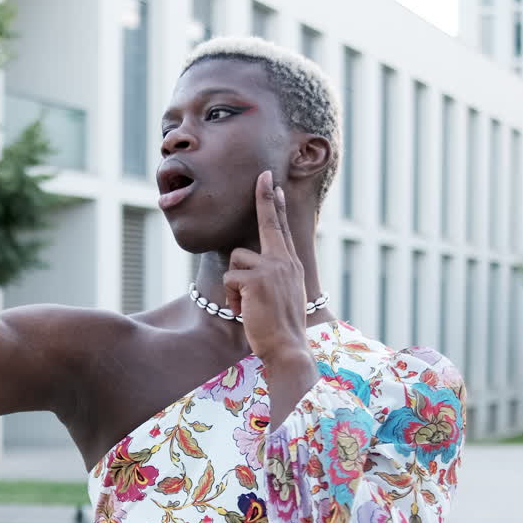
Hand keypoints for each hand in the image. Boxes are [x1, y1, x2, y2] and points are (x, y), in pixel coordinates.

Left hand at [223, 171, 309, 362]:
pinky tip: (245, 311)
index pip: (281, 229)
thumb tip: (250, 271)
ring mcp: (273, 268)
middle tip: (263, 174)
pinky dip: (232, 298)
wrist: (288, 348)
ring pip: (236, 259)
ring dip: (234, 285)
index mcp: (292, 265)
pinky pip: (230, 279)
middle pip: (269, 223)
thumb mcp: (282, 297)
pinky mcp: (256, 279)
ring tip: (247, 305)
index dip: (275, 206)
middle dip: (265, 197)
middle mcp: (285, 262)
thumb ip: (272, 278)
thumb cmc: (280, 329)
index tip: (272, 183)